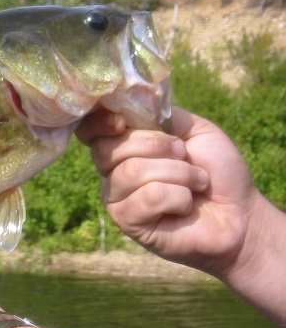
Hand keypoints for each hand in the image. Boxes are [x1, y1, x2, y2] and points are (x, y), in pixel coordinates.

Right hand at [76, 107, 255, 279]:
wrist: (239, 213)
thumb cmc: (216, 171)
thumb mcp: (193, 129)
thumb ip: (161, 115)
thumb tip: (131, 104)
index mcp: (123, 148)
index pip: (89, 132)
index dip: (98, 124)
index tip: (121, 123)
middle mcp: (112, 173)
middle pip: (107, 149)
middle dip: (155, 146)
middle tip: (185, 156)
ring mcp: (117, 200)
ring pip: (132, 172)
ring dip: (178, 173)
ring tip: (197, 183)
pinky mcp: (129, 223)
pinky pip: (149, 196)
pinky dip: (179, 197)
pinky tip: (187, 206)